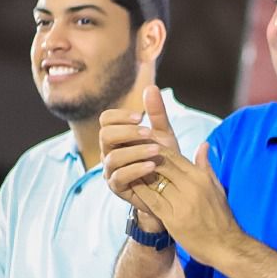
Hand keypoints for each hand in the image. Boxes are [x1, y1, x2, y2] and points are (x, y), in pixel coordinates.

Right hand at [100, 87, 176, 221]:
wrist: (171, 189)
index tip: (139, 116)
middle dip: (126, 132)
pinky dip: (136, 169)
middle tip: (147, 132)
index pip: (106, 120)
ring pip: (112, 157)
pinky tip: (152, 166)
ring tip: (156, 150)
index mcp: (118, 137)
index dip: (120, 116)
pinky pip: (119, 177)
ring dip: (135, 151)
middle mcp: (109, 152)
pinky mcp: (117, 188)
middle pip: (104, 135)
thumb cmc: (165, 160)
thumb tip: (151, 87)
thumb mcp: (164, 135)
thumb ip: (157, 113)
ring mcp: (111, 171)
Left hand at [130, 142, 242, 268]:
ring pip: (154, 180)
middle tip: (130, 154)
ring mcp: (181, 203)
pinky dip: (140, 190)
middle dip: (144, 158)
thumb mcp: (217, 188)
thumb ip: (206, 166)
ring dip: (139, 173)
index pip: (174, 155)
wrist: (225, 246)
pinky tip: (132, 186)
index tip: (144, 146)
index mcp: (201, 178)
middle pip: (161, 165)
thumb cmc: (221, 217)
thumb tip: (203, 144)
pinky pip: (151, 199)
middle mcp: (191, 187)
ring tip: (127, 168)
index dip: (156, 149)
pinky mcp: (172, 218)